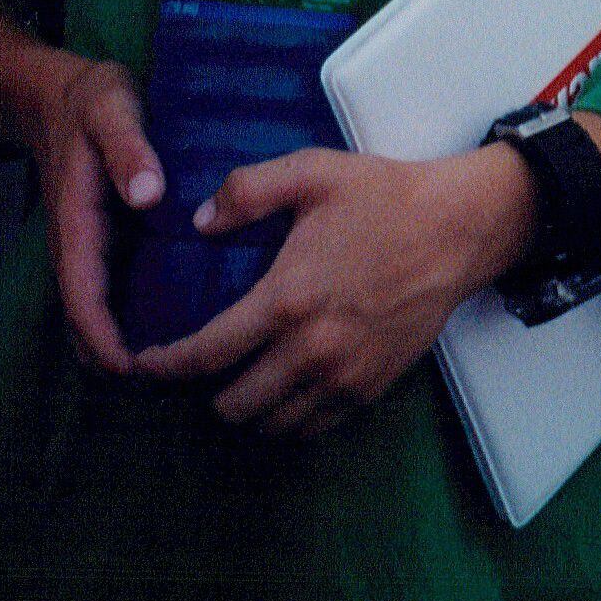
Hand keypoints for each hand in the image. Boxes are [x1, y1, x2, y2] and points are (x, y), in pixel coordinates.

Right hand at [16, 49, 165, 376]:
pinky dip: (129, 321)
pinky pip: (110, 294)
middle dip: (116, 361)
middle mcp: (77, 247)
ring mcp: (88, 249)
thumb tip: (149, 196)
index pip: (82, 298)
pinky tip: (175, 330)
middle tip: (172, 385)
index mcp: (76, 224)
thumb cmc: (91, 101)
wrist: (58, 93)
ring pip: (97, 314)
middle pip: (86, 322)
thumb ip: (129, 148)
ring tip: (178, 371)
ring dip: (122, 347)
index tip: (132, 371)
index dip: (102, 340)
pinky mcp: (102, 244)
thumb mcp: (112, 109)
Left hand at [131, 148, 535, 435]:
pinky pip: (312, 428)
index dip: (166, 366)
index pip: (207, 352)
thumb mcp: (311, 172)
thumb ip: (247, 191)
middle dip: (204, 392)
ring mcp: (342, 378)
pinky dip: (287, 419)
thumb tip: (198, 223)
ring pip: (271, 424)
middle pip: (233, 403)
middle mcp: (310, 351)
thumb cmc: (382, 197)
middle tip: (196, 372)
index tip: (143, 364)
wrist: (457, 230)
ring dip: (245, 410)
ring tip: (235, 384)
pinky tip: (281, 393)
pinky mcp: (369, 389)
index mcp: (286, 299)